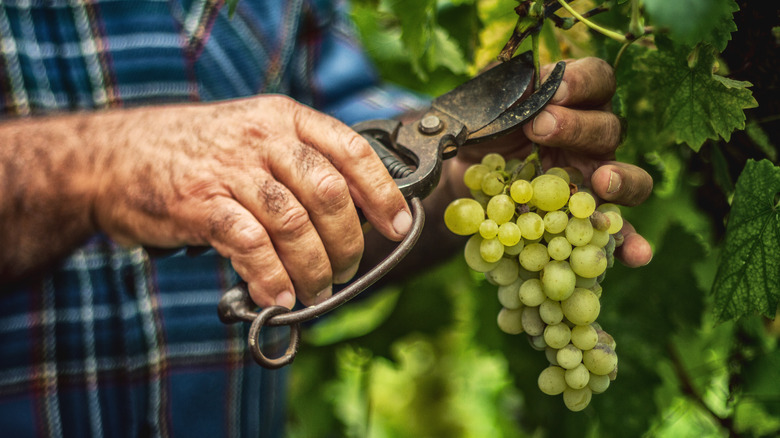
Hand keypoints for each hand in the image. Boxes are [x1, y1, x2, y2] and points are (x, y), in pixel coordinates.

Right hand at [92, 95, 411, 307]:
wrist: (117, 155)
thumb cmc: (198, 153)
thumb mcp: (255, 137)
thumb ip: (299, 167)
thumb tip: (352, 217)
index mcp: (286, 119)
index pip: (352, 151)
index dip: (383, 193)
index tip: (398, 227)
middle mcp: (264, 138)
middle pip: (330, 195)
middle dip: (349, 243)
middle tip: (346, 271)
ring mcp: (231, 170)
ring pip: (296, 225)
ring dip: (315, 269)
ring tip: (316, 291)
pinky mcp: (201, 204)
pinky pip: (252, 246)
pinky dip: (273, 278)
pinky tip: (279, 298)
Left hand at [448, 57, 652, 266]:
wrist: (464, 174)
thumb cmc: (482, 130)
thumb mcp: (487, 106)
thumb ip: (506, 92)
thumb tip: (529, 84)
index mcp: (574, 101)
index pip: (597, 80)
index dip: (583, 82)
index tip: (555, 89)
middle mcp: (593, 138)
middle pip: (608, 128)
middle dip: (578, 127)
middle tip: (541, 129)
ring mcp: (595, 180)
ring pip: (630, 178)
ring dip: (621, 180)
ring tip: (602, 182)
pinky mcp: (587, 218)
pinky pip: (616, 231)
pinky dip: (630, 243)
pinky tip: (639, 255)